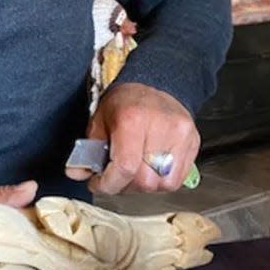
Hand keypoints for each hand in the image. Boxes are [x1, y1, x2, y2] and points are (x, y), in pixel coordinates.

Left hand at [67, 82, 198, 194]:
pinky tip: (150, 169)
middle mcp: (161, 127)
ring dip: (144, 185)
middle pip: (144, 180)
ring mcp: (181, 135)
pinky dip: (161, 181)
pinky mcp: (193, 142)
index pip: (125, 167)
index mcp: (133, 119)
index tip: (97, 184)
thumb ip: (88, 151)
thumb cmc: (125, 102)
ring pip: (163, 184)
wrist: (153, 84)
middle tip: (114, 176)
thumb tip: (76, 173)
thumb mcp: (98, 121)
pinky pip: (177, 179)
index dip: (108, 183)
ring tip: (133, 171)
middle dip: (124, 185)